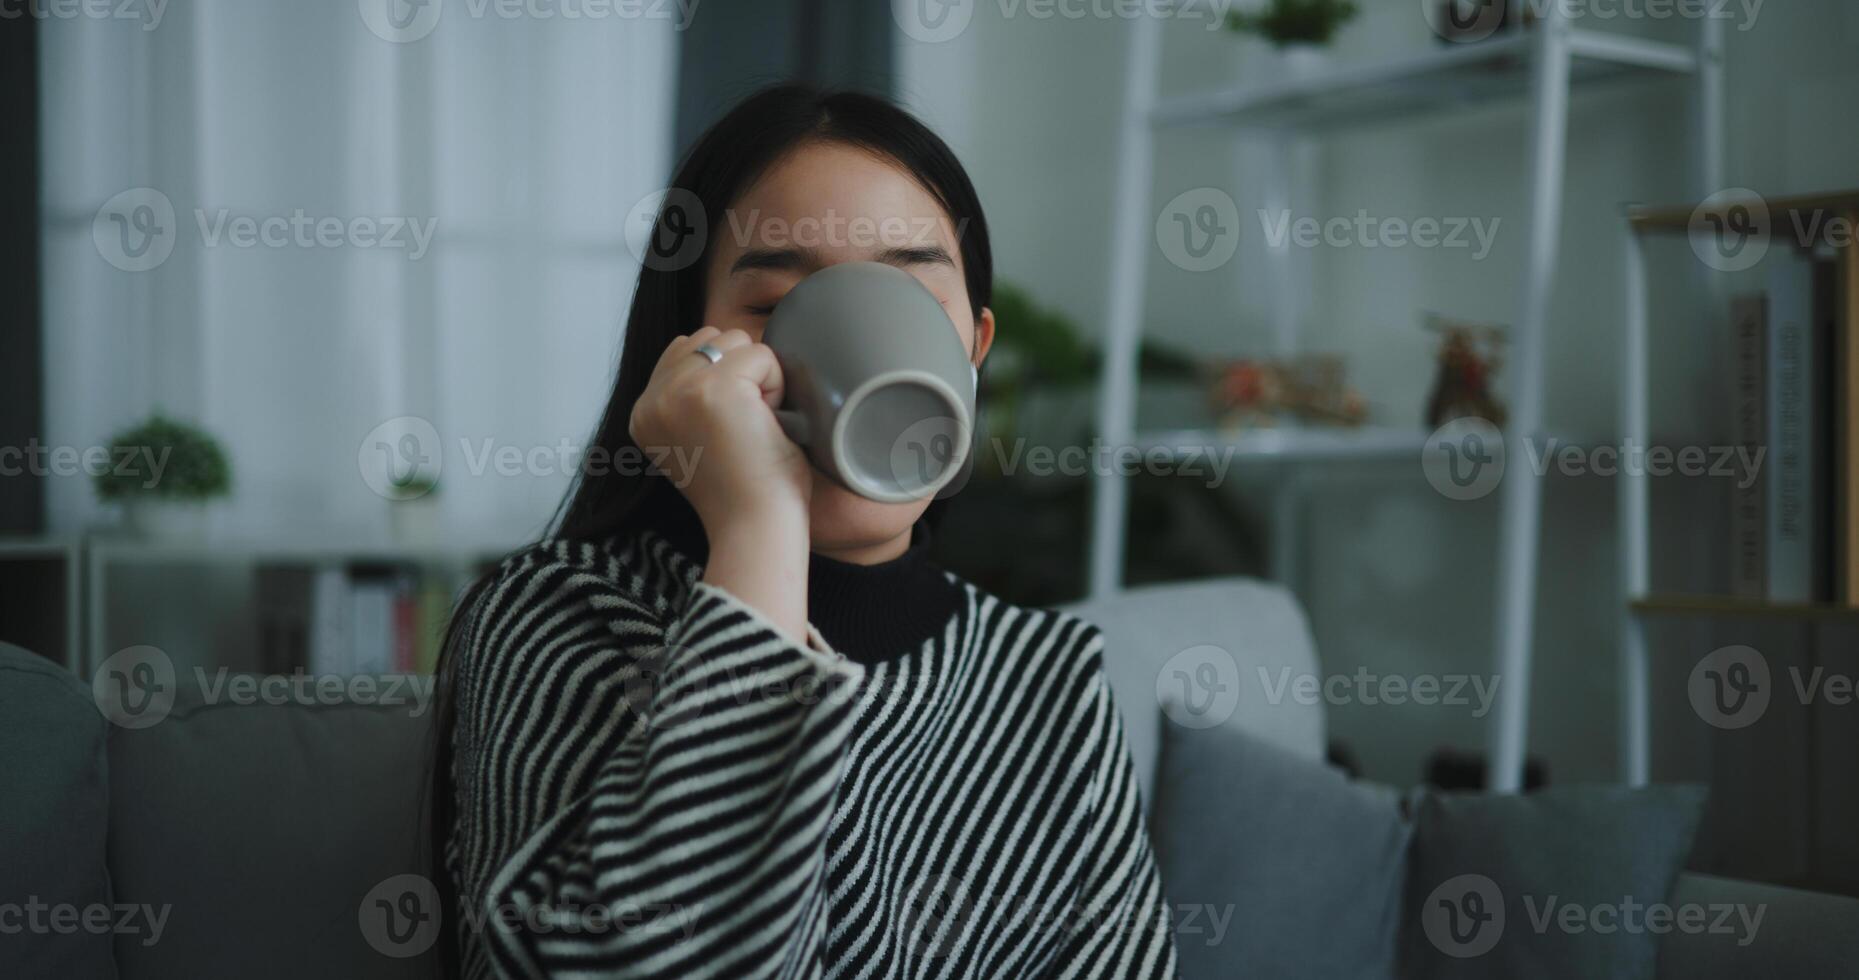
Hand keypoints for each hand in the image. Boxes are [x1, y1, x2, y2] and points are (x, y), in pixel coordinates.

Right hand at [630, 328, 812, 641]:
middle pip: (711, 337)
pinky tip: (767, 425)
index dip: (724, 377)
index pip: (685, 348)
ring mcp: (678, 392)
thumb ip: (689, 393)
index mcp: (643, 413)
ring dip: (760, 379)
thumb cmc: (745, 489)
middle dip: (742, 373)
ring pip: (736, 341)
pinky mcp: (712, 389)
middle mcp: (651, 400)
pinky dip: (778, 387)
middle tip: (746, 428)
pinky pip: (763, 355)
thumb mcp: (697, 436)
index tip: (729, 429)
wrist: (756, 528)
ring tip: (755, 426)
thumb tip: (712, 344)